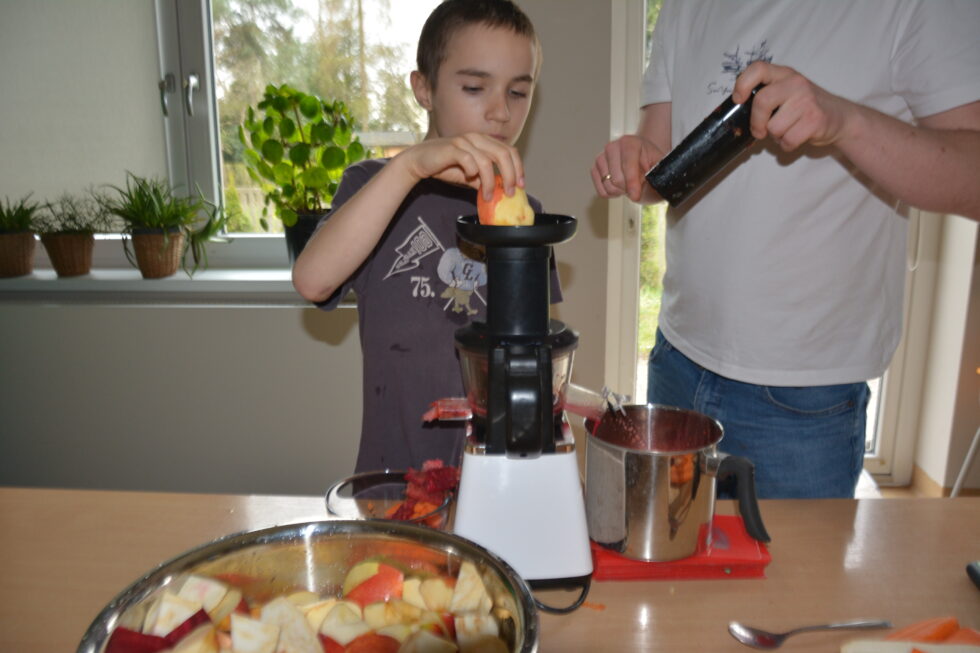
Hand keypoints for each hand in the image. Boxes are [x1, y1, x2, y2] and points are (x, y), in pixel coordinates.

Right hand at [396, 133, 523, 200]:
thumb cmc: (444, 165)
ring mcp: (465, 141)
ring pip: (487, 160)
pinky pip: (469, 159)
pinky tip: (470, 179)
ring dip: (490, 182)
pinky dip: (474, 172)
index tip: (520, 185)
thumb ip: (484, 179)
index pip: (510, 151)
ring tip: (487, 196)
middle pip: (504, 153)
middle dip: (510, 175)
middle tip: (510, 193)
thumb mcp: (469, 175)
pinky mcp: (452, 147)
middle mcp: (477, 138)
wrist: (419, 161)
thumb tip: (499, 191)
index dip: (518, 168)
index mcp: (484, 141)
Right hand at [592, 134, 664, 202]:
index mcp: (630, 142)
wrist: (644, 164)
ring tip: (630, 184)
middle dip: (628, 188)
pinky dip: (612, 194)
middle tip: (638, 185)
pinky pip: (601, 191)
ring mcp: (601, 158)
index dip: (632, 184)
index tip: (636, 196)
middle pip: (616, 179)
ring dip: (621, 191)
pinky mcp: (595, 169)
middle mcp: (612, 147)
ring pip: (608, 186)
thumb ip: (656, 175)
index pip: (628, 165)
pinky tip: (620, 187)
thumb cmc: (652, 167)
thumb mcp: (660, 169)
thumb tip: (650, 184)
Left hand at [733, 61, 855, 149]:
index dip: (742, 84)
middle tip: (759, 131)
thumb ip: (767, 95)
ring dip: (776, 136)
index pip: (758, 68)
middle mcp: (795, 83)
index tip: (738, 100)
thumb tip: (738, 112)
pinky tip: (796, 137)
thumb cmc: (806, 107)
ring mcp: (807, 100)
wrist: (841, 117)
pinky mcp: (814, 119)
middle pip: (762, 102)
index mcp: (784, 74)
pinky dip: (787, 145)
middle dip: (756, 122)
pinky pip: (787, 140)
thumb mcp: (787, 92)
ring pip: (773, 127)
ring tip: (788, 130)